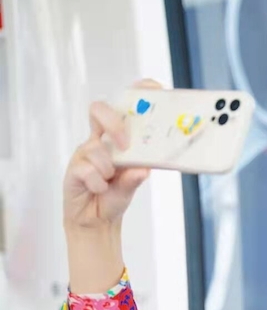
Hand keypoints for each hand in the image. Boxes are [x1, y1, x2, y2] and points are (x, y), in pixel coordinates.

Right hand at [63, 78, 160, 232]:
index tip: (151, 89)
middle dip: (114, 123)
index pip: (122, 108)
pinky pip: (87, 170)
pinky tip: (100, 189)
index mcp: (116, 138)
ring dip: (109, 170)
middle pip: (99, 111)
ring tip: (111, 182)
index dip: (134, 94)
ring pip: (97, 149)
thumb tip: (143, 170)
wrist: (96, 220)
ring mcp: (84, 152)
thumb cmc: (115, 195)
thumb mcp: (132, 184)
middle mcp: (99, 140)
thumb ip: (137, 176)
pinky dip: (99, 183)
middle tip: (125, 144)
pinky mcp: (73, 168)